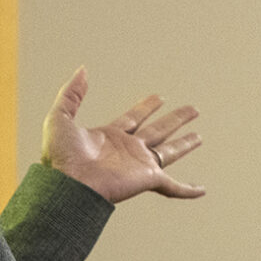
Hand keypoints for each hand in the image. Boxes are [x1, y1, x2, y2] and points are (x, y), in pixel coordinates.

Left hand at [40, 68, 205, 204]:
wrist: (67, 184)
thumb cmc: (59, 157)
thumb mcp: (60, 117)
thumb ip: (71, 94)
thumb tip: (82, 70)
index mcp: (110, 137)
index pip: (134, 118)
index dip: (147, 106)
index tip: (159, 98)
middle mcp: (129, 150)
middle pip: (158, 131)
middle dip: (175, 120)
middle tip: (192, 110)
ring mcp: (140, 165)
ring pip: (170, 151)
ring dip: (185, 144)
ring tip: (199, 136)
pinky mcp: (148, 178)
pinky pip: (173, 186)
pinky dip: (188, 190)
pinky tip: (201, 191)